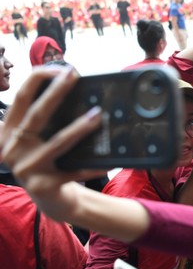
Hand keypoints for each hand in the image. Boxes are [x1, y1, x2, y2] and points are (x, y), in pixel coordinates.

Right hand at [0, 67, 106, 220]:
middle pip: (36, 114)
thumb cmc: (47, 161)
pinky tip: (106, 162)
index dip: (38, 79)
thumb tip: (68, 85)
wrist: (50, 200)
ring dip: (79, 128)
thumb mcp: (37, 139)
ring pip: (58, 142)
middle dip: (55, 92)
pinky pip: (74, 172)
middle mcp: (12, 149)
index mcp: (8, 132)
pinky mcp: (44, 185)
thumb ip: (44, 118)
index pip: (20, 98)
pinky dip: (91, 166)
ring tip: (98, 115)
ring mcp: (26, 168)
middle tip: (73, 75)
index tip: (60, 68)